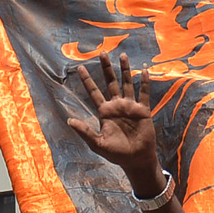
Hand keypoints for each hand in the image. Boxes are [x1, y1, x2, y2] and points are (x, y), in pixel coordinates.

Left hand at [66, 53, 161, 192]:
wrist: (136, 160)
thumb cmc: (116, 154)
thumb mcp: (98, 144)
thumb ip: (85, 132)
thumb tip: (69, 121)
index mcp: (104, 112)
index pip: (94, 92)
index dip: (87, 80)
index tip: (79, 67)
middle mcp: (116, 106)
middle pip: (110, 82)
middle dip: (106, 68)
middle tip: (102, 53)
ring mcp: (130, 107)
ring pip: (127, 83)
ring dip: (125, 70)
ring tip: (122, 55)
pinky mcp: (143, 110)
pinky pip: (144, 93)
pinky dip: (144, 82)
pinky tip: (143, 71)